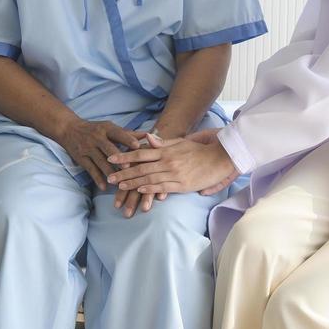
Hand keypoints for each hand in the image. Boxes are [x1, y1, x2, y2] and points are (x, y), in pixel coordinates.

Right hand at [54, 118, 144, 185]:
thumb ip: (129, 134)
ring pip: (100, 162)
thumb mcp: (110, 128)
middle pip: (109, 149)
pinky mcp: (81, 158)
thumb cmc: (95, 129)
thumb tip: (149, 135)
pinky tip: (104, 187)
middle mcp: (97, 137)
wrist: (69, 129)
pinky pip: (90, 170)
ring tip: (120, 182)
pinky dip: (97, 178)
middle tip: (130, 167)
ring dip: (110, 172)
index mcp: (106, 129)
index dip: (128, 140)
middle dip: (119, 158)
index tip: (138, 146)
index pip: (118, 133)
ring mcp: (88, 148)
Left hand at [106, 133, 237, 195]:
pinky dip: (149, 189)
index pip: (140, 153)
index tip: (111, 159)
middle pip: (141, 168)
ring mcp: (174, 174)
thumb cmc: (199, 150)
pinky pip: (162, 187)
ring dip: (133, 183)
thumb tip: (146, 138)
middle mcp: (167, 162)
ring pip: (149, 179)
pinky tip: (139, 191)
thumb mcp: (180, 142)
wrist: (219, 159)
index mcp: (166, 151)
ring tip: (120, 186)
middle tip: (109, 178)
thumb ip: (162, 142)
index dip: (124, 156)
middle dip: (123, 173)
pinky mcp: (182, 185)